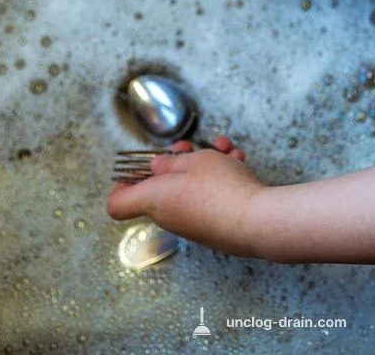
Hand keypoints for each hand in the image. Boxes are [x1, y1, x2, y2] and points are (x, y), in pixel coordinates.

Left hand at [107, 137, 266, 257]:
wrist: (256, 221)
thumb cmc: (220, 189)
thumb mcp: (193, 161)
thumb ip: (171, 162)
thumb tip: (156, 168)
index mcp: (153, 200)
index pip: (117, 204)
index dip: (121, 185)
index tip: (134, 168)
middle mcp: (169, 216)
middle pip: (160, 188)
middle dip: (177, 162)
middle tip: (189, 147)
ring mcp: (193, 224)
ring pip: (190, 188)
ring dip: (206, 165)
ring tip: (224, 149)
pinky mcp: (215, 227)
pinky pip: (210, 199)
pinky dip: (221, 180)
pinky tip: (238, 162)